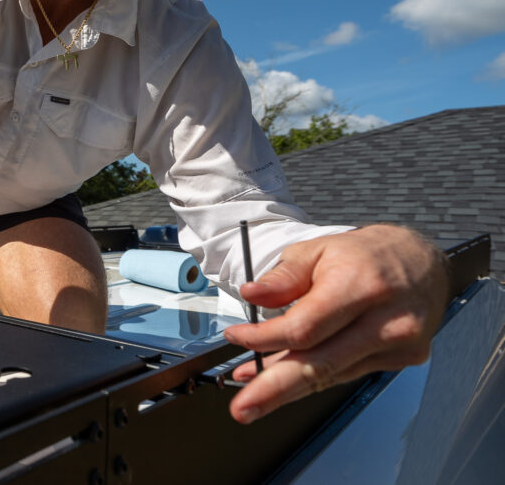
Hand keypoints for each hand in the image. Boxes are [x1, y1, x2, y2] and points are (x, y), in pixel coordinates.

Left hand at [222, 224, 448, 423]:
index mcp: (362, 285)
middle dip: (275, 389)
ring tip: (253, 392)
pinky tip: (287, 377)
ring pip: (332, 375)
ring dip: (288, 387)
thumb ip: (283, 277)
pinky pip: (347, 374)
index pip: (306, 327)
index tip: (236, 338)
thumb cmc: (365, 255)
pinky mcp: (404, 359)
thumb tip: (251, 295)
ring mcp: (400, 344)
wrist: (422, 261)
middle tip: (243, 407)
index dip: (265, 338)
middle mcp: (386, 320)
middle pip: (320, 363)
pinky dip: (315, 378)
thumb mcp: (317, 251)